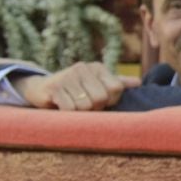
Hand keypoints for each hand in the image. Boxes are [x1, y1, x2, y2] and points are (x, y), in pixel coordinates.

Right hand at [14, 62, 140, 112]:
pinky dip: (67, 113)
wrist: (41, 89)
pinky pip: (70, 109)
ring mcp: (67, 76)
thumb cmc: (75, 90)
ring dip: (79, 112)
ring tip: (72, 104)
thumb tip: (138, 82)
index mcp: (97, 67)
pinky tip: (61, 106)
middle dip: (94, 107)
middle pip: (101, 98)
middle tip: (83, 104)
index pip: (116, 88)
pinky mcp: (54, 87)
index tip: (100, 101)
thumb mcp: (96, 85)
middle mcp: (83, 68)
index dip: (110, 100)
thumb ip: (116, 84)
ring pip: (85, 106)